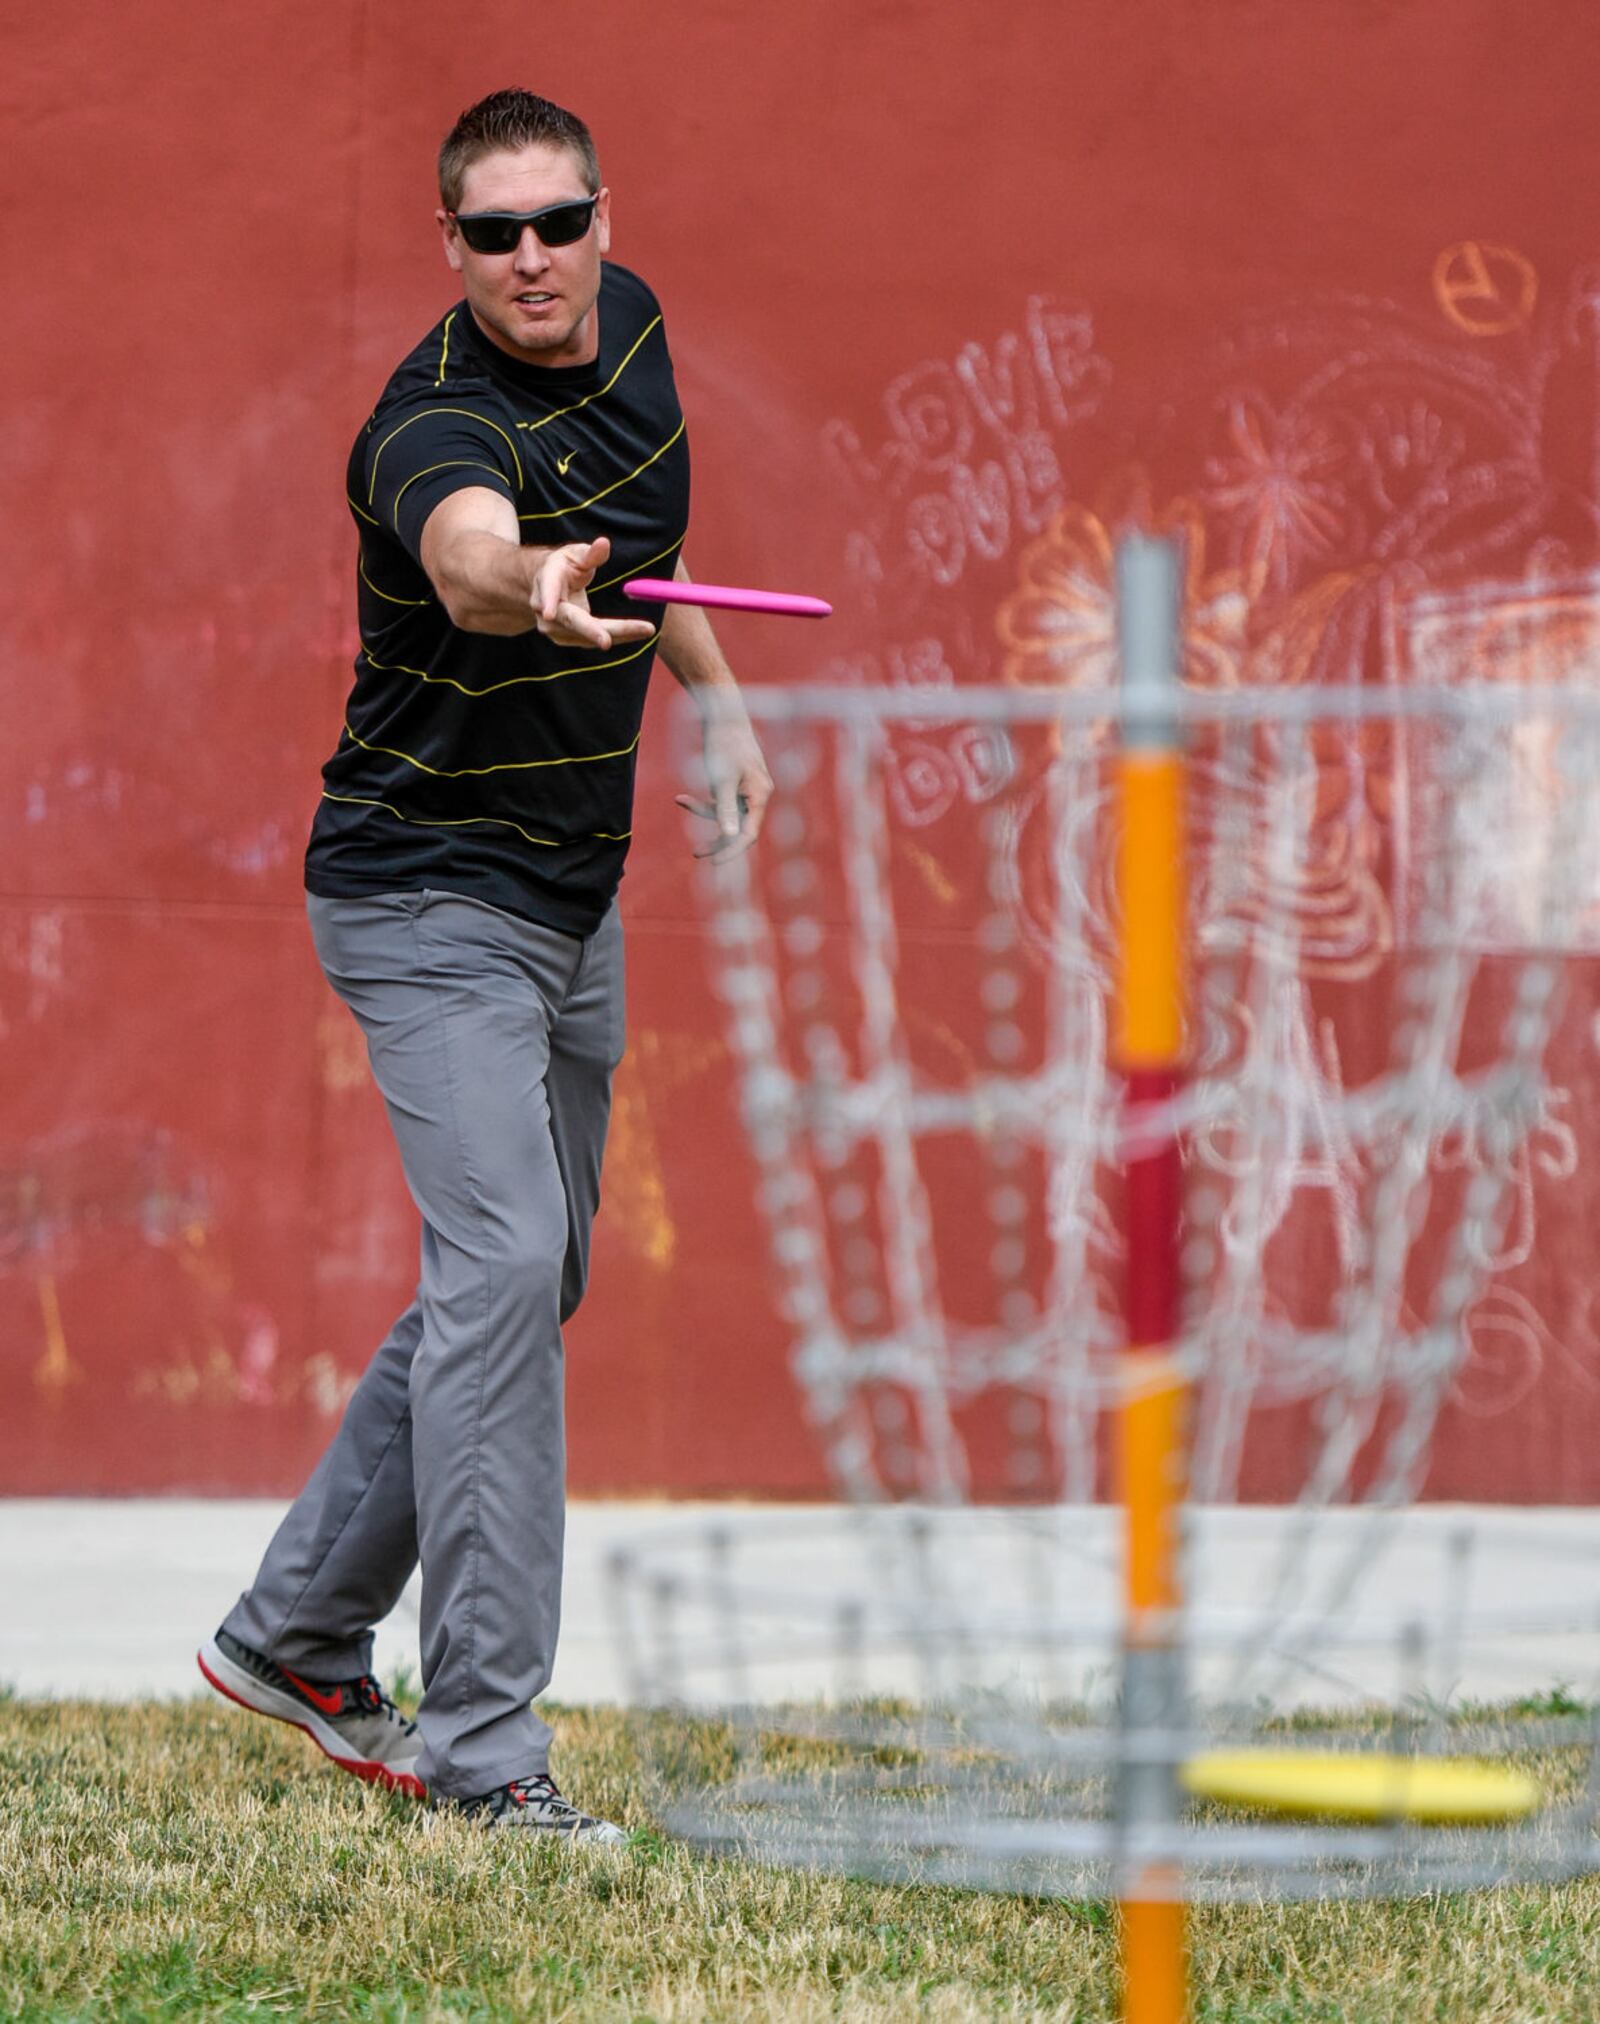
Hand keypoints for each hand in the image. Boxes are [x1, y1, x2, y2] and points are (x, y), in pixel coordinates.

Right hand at [532, 537, 656, 649]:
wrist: (547, 589)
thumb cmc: (564, 567)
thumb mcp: (575, 554)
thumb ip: (590, 553)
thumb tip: (604, 544)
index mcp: (546, 581)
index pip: (548, 591)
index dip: (548, 602)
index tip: (549, 614)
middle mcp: (546, 610)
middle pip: (572, 621)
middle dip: (591, 631)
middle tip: (607, 641)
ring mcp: (555, 628)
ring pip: (587, 635)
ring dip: (617, 634)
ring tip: (646, 629)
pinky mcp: (569, 639)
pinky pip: (595, 639)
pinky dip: (619, 636)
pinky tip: (640, 632)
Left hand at [675, 717, 772, 862]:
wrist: (723, 714)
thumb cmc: (725, 744)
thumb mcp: (721, 778)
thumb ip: (725, 808)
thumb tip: (729, 835)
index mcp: (760, 795)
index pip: (748, 834)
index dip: (732, 850)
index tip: (714, 862)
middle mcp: (757, 795)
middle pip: (739, 829)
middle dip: (717, 839)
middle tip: (696, 853)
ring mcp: (746, 790)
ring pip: (727, 815)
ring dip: (703, 813)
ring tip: (680, 800)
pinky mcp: (735, 783)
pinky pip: (721, 802)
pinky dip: (702, 802)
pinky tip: (682, 798)